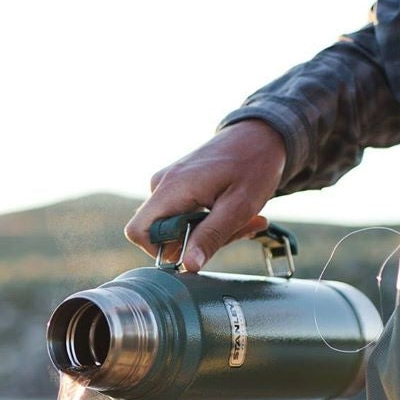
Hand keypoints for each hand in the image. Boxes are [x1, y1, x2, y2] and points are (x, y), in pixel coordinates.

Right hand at [124, 120, 286, 272]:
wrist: (261, 133)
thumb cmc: (253, 164)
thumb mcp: (238, 207)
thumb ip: (211, 237)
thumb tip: (188, 265)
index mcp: (172, 188)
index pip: (138, 231)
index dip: (160, 251)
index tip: (192, 250)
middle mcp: (162, 185)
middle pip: (159, 234)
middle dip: (194, 243)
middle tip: (235, 232)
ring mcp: (168, 184)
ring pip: (174, 228)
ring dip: (207, 233)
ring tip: (240, 220)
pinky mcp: (177, 186)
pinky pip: (182, 216)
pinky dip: (207, 221)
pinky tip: (231, 213)